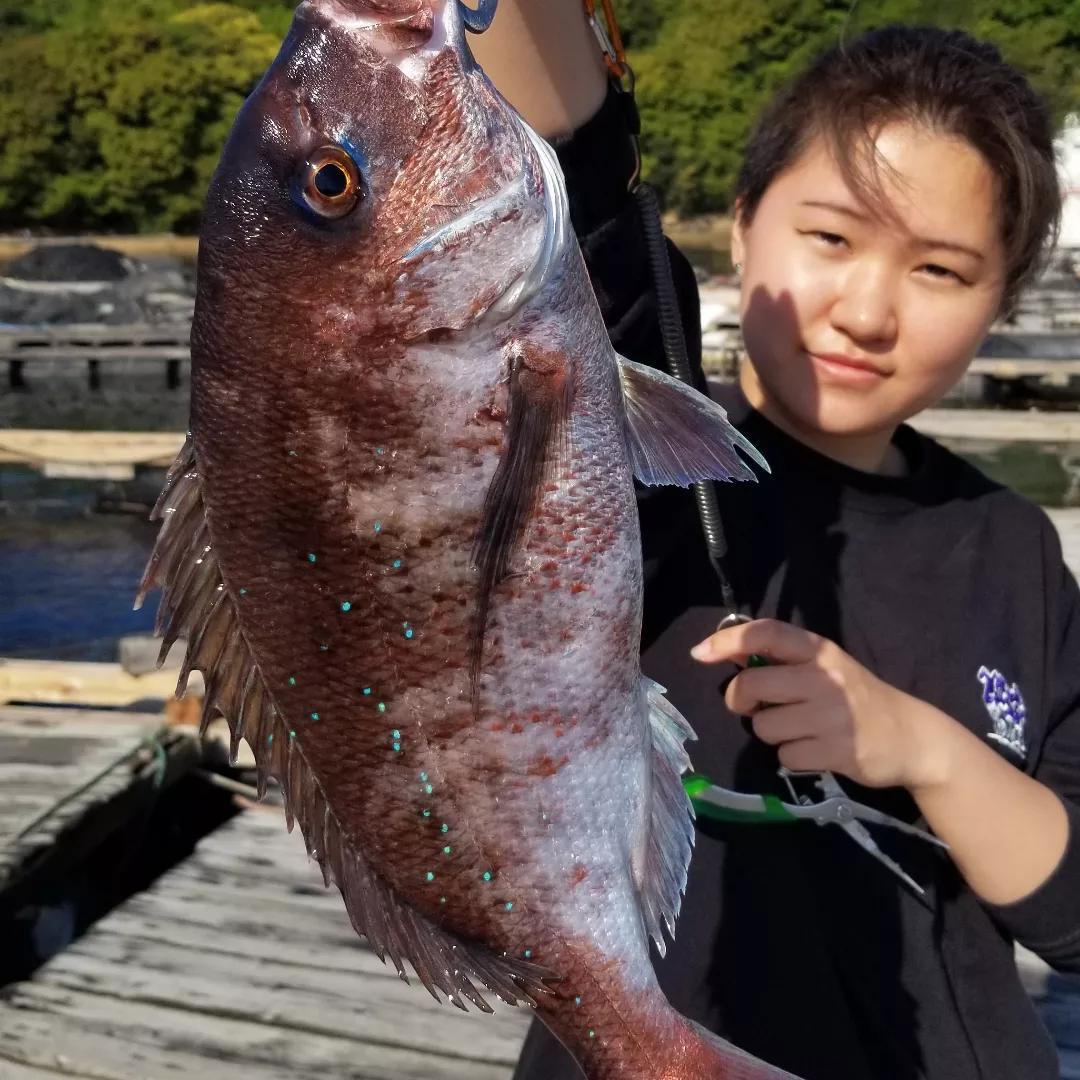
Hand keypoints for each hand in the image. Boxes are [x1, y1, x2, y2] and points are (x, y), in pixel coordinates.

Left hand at [690, 619, 954, 791]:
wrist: (912, 737)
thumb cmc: (856, 697)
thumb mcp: (824, 667)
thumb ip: (781, 659)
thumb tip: (726, 651)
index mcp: (819, 650)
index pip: (766, 633)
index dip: (728, 641)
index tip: (700, 654)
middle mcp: (824, 678)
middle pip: (750, 686)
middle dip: (741, 701)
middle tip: (755, 707)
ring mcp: (832, 715)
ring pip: (764, 727)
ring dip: (773, 733)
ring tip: (800, 730)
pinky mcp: (837, 751)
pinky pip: (785, 757)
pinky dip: (793, 757)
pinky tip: (816, 749)